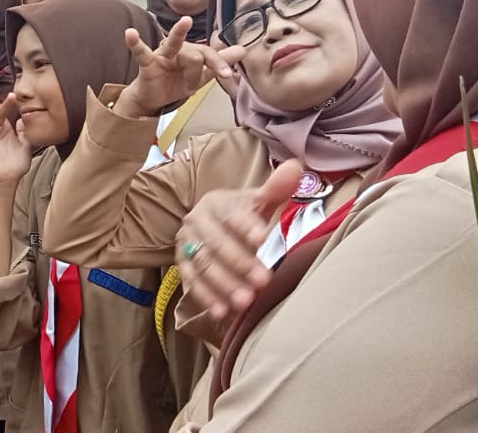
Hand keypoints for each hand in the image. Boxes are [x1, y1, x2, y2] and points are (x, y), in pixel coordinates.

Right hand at [115, 17, 239, 118]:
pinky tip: (130, 34)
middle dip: (211, 63)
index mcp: (191, 52)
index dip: (220, 64)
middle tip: (222, 74)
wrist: (152, 100)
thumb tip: (242, 49)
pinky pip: (141, 51)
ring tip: (186, 22)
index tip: (229, 76)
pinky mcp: (147, 62)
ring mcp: (162, 54)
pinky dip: (135, 42)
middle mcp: (178, 50)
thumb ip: (219, 62)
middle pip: (198, 51)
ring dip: (186, 52)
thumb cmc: (175, 83)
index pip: (209, 54)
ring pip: (179, 48)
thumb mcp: (201, 75)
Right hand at [175, 160, 299, 320]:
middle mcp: (195, 222)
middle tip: (263, 281)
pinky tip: (222, 312)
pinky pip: (191, 282)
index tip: (263, 239)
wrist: (210, 225)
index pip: (230, 215)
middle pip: (216, 244)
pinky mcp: (182, 266)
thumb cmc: (240, 216)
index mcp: (215, 203)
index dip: (246, 226)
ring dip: (223, 284)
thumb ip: (276, 188)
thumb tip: (296, 166)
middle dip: (239, 263)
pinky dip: (206, 297)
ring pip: (204, 265)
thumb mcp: (257, 202)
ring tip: (245, 302)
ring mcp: (186, 245)